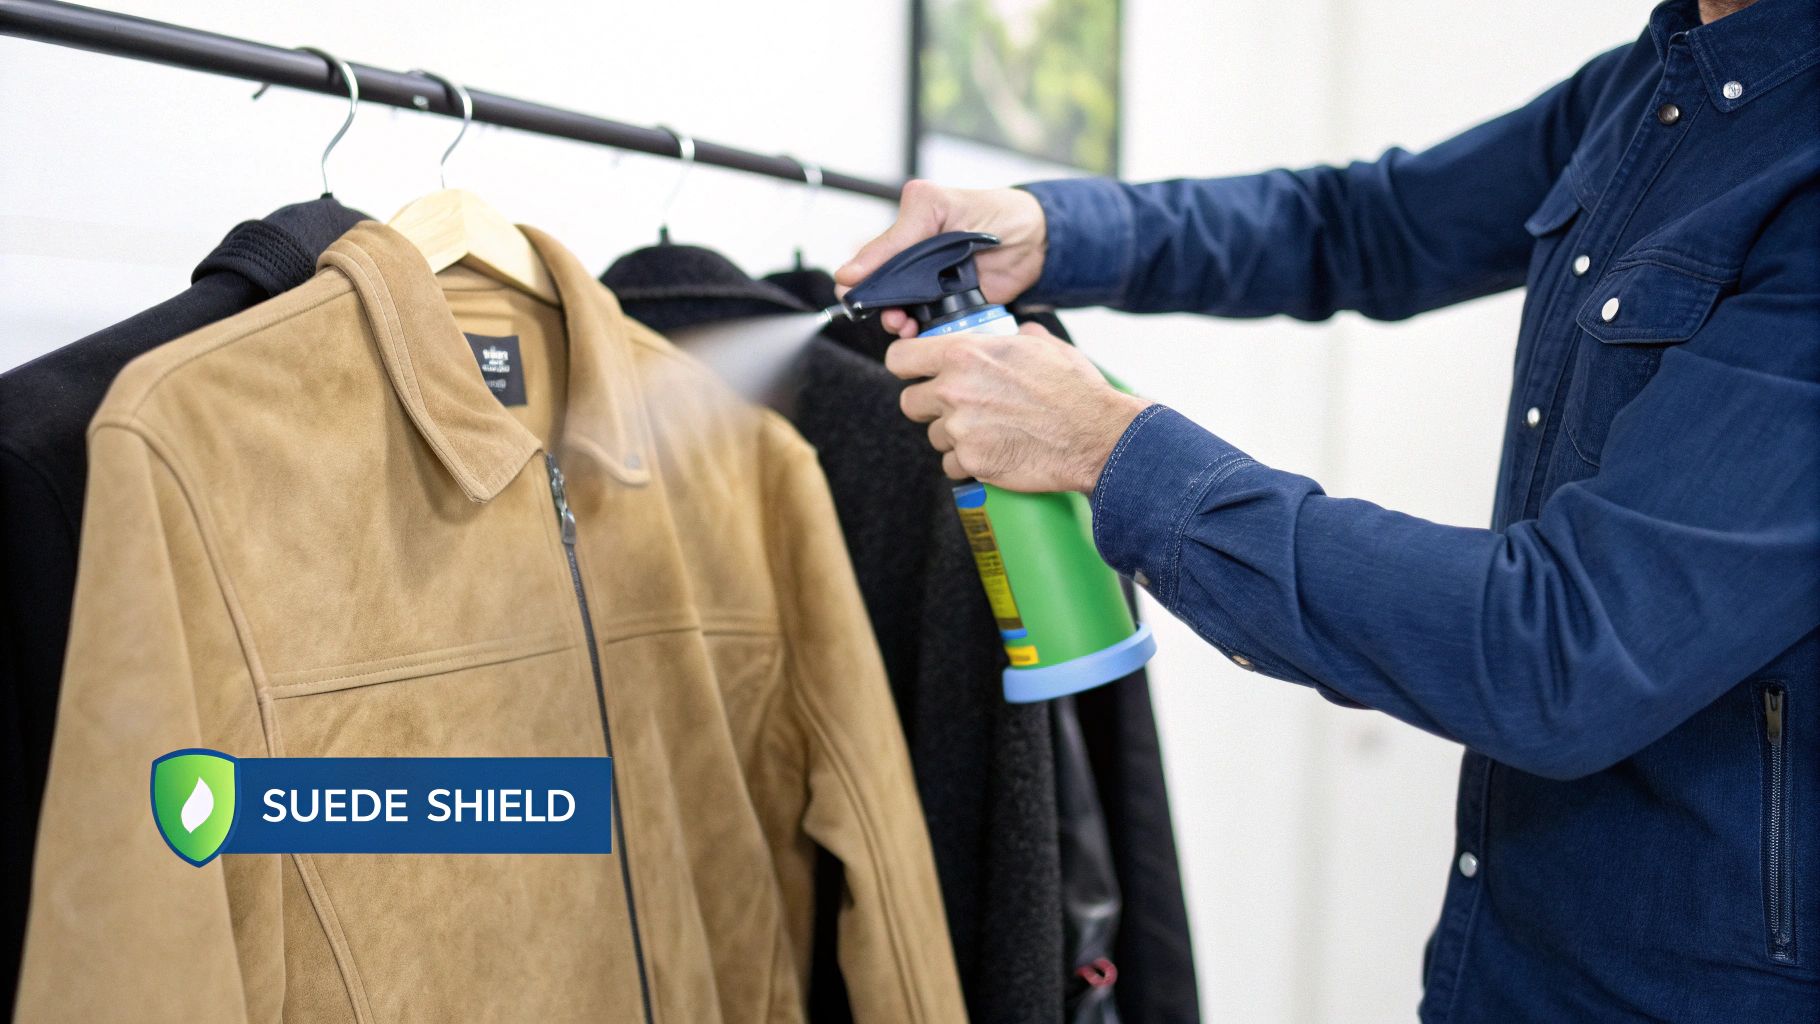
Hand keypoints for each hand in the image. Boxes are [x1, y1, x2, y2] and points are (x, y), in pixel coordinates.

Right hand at [836, 181, 1047, 338]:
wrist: (1039, 242)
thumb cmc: (997, 213)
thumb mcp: (939, 210)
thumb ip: (898, 238)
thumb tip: (851, 267)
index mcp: (910, 227)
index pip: (873, 257)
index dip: (860, 278)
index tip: (852, 294)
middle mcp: (917, 257)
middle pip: (882, 287)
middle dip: (877, 304)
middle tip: (884, 313)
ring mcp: (933, 283)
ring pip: (900, 308)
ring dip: (895, 319)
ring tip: (901, 324)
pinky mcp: (950, 306)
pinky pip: (926, 323)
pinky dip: (919, 330)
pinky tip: (917, 331)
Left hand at [887, 322, 1152, 492]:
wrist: (1095, 434)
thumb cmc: (1074, 389)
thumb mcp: (1042, 346)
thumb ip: (1015, 337)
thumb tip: (1015, 333)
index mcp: (963, 354)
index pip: (899, 359)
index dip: (906, 366)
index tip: (916, 373)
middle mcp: (953, 390)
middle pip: (910, 403)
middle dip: (929, 406)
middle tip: (957, 407)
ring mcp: (960, 430)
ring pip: (934, 436)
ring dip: (953, 436)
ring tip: (988, 431)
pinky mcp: (972, 462)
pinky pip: (952, 465)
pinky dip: (968, 462)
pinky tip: (993, 452)